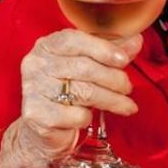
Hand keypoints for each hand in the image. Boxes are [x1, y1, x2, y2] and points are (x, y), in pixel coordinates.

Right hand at [0, 29, 142, 167]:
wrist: (43, 128)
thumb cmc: (66, 93)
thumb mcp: (88, 67)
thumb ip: (109, 52)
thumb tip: (135, 40)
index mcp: (46, 46)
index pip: (73, 39)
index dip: (102, 48)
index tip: (123, 60)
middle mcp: (35, 64)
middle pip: (83, 67)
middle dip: (113, 78)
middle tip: (127, 88)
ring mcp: (33, 89)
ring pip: (83, 92)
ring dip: (111, 100)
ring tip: (126, 105)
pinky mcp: (37, 114)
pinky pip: (75, 115)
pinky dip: (87, 117)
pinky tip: (89, 118)